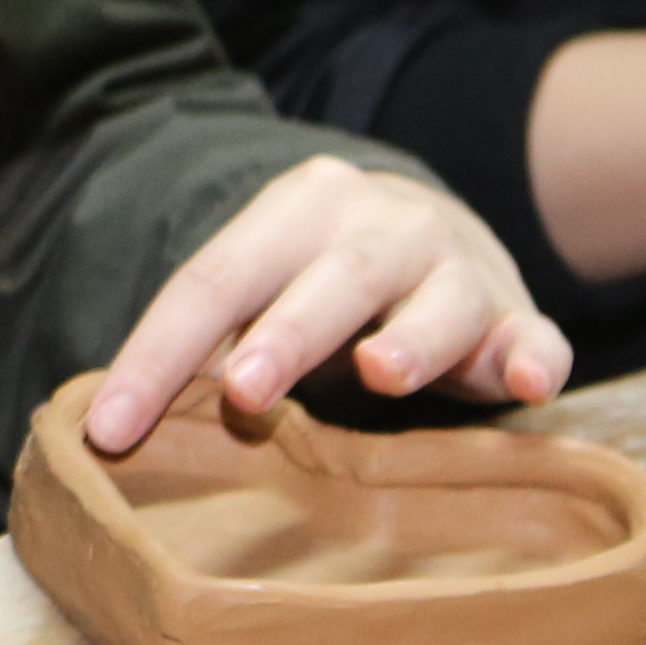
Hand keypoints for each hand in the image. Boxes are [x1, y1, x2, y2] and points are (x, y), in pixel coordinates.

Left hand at [80, 153, 566, 453]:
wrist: (438, 236)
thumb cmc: (319, 288)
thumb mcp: (262, 293)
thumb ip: (208, 346)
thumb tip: (111, 431)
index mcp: (295, 212)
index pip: (214, 282)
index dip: (155, 357)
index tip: (109, 432)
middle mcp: (382, 227)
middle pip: (330, 279)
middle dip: (285, 334)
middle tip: (245, 390)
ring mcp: (458, 268)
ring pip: (437, 300)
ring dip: (410, 338)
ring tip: (382, 374)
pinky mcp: (519, 317)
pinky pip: (534, 337)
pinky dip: (536, 357)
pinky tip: (530, 382)